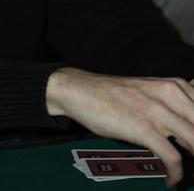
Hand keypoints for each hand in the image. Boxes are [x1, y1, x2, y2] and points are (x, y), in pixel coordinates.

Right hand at [46, 67, 193, 187]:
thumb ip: (175, 99)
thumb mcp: (151, 89)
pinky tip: (170, 180)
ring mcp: (157, 110)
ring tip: (186, 174)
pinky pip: (173, 157)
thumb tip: (192, 110)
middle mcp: (171, 94)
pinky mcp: (144, 127)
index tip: (193, 147)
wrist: (82, 90)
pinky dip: (176, 174)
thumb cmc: (115, 94)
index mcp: (175, 85)